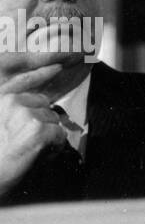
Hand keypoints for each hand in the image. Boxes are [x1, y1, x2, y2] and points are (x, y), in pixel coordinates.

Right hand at [0, 65, 68, 199]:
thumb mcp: (1, 124)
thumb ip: (15, 110)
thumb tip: (42, 103)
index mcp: (1, 100)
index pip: (24, 81)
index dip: (42, 73)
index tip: (57, 66)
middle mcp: (11, 102)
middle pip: (45, 105)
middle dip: (43, 122)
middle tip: (26, 143)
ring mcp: (25, 115)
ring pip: (54, 120)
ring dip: (48, 136)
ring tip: (28, 151)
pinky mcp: (38, 130)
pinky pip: (59, 135)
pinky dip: (54, 148)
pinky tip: (36, 157)